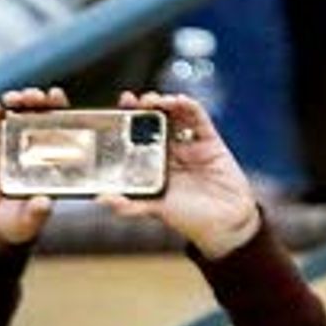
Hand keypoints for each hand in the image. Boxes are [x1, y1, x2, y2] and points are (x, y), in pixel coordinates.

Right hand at [0, 86, 73, 250]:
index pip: (59, 127)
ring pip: (16, 114)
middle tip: (36, 96)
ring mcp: (10, 145)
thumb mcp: (29, 222)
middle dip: (38, 100)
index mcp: (50, 159)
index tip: (57, 97)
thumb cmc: (17, 224)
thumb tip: (44, 203)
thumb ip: (36, 213)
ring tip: (16, 98)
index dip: (60, 109)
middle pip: (38, 114)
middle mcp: (32, 147)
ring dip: (17, 101)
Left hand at [104, 88, 263, 259]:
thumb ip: (130, 205)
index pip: (138, 137)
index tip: (117, 109)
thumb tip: (101, 200)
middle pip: (156, 121)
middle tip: (131, 100)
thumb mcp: (156, 210)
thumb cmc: (189, 219)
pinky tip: (179, 101)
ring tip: (154, 100)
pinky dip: (189, 107)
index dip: (128, 122)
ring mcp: (191, 145)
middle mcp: (172, 151)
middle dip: (144, 107)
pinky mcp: (211, 141)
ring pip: (176, 115)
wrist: (225, 225)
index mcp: (155, 165)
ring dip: (164, 103)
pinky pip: (200, 119)